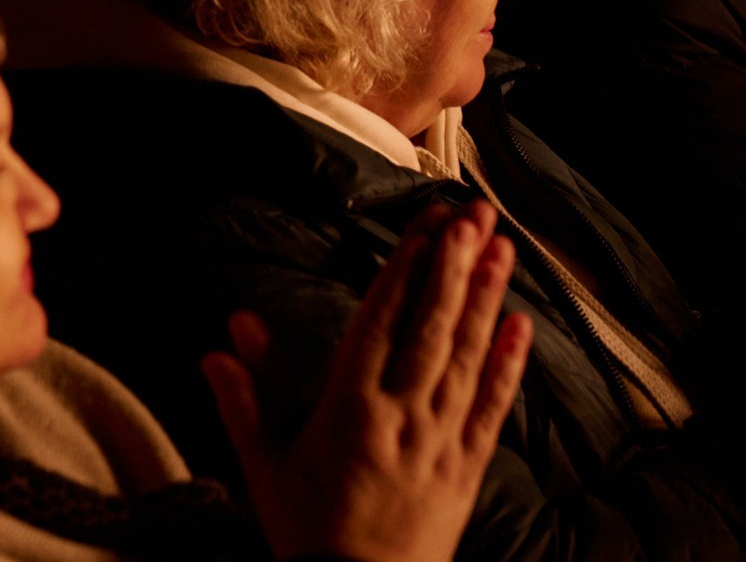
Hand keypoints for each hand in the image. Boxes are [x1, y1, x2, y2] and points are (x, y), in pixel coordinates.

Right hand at [206, 202, 531, 561]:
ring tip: (500, 249)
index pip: (382, 324)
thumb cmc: (306, 528)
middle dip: (455, 268)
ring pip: (468, 359)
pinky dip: (509, 367)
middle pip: (433, 330)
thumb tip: (225, 336)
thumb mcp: (265, 463)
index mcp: (350, 410)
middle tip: (473, 216)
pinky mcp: (467, 470)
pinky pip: (492, 410)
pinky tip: (520, 327)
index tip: (424, 226)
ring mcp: (441, 443)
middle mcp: (403, 418)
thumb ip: (246, 397)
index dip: (406, 271)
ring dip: (486, 300)